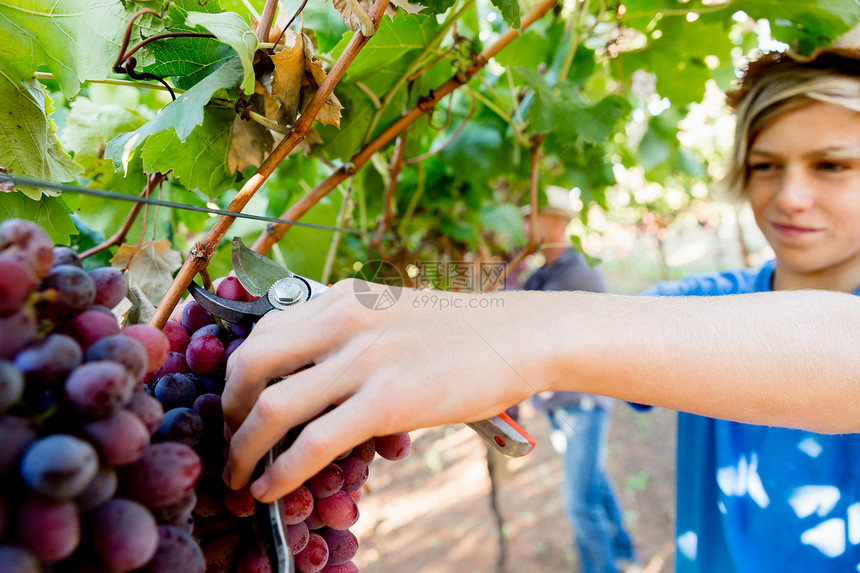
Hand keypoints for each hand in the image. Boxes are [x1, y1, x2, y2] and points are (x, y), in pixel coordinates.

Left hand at [222, 280, 542, 501]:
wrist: (517, 336)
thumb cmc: (458, 332)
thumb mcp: (389, 314)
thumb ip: (345, 335)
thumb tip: (309, 381)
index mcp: (340, 298)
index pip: (261, 333)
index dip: (236, 378)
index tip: (237, 408)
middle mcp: (342, 320)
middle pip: (250, 365)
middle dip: (228, 413)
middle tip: (231, 443)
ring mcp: (364, 359)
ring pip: (272, 408)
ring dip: (243, 451)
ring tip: (239, 478)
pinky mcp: (387, 400)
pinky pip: (313, 443)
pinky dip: (280, 471)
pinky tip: (271, 488)